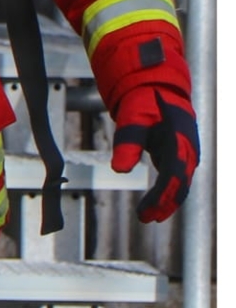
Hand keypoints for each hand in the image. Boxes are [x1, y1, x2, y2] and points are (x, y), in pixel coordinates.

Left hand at [110, 86, 198, 222]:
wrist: (156, 89)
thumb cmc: (144, 102)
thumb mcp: (132, 119)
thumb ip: (127, 143)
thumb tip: (119, 170)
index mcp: (179, 139)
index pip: (173, 173)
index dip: (163, 194)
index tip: (150, 210)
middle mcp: (188, 149)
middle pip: (180, 183)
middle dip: (164, 203)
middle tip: (145, 218)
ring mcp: (186, 154)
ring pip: (180, 184)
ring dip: (165, 202)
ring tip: (146, 217)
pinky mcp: (179, 157)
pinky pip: (175, 180)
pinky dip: (166, 194)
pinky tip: (152, 206)